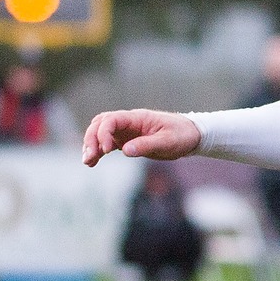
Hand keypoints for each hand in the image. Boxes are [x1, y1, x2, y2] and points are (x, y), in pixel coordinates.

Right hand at [82, 109, 201, 166]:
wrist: (192, 135)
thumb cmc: (182, 135)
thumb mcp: (168, 142)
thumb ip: (147, 145)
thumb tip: (125, 150)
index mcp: (137, 118)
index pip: (111, 119)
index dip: (103, 133)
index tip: (106, 150)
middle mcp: (128, 122)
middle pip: (100, 124)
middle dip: (92, 139)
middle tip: (90, 157)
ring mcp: (126, 130)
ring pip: (100, 133)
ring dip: (91, 145)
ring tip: (87, 161)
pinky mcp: (127, 140)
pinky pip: (107, 143)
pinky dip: (98, 151)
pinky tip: (92, 162)